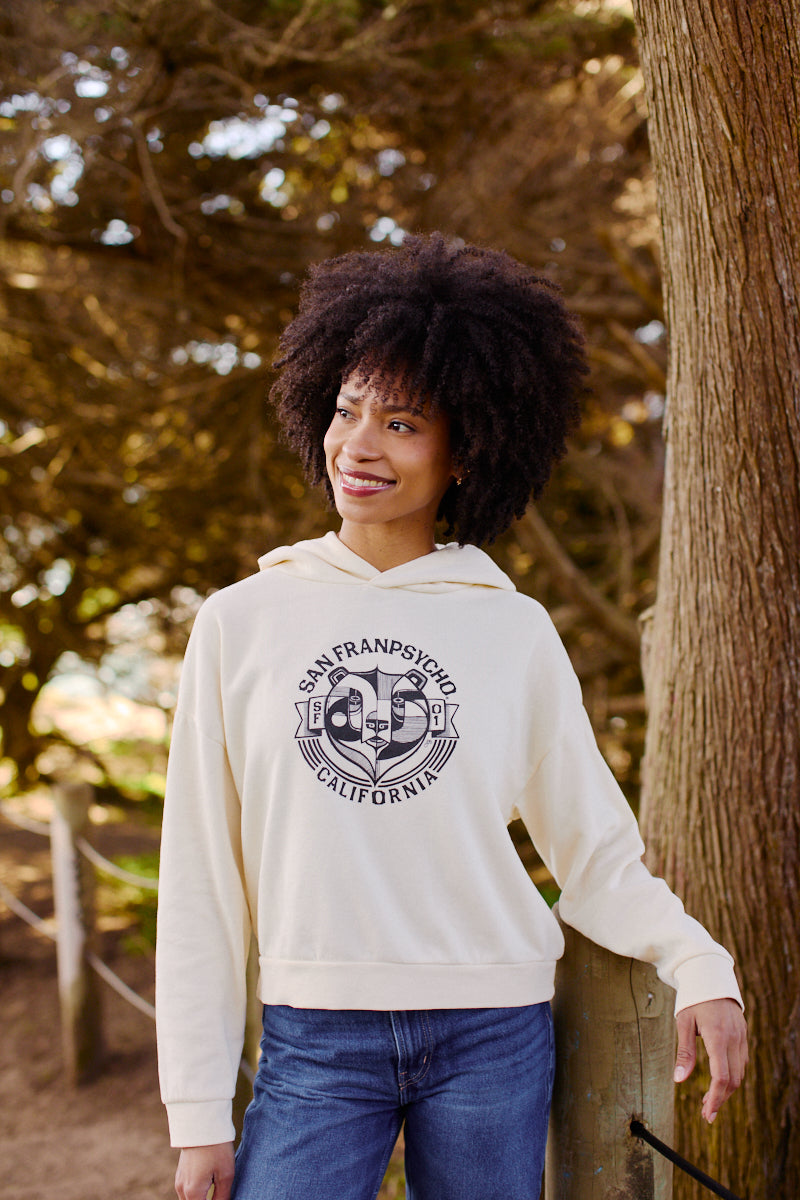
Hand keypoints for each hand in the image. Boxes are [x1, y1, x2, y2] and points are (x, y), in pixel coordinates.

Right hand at [175, 1143, 234, 1199]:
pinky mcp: (180, 1173)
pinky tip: (208, 1186)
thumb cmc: (216, 1148)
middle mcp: (182, 1189)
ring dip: (200, 1199)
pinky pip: (186, 1192)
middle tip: (219, 1195)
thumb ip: (223, 1197)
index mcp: (193, 1192)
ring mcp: (179, 1181)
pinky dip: (196, 1194)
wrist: (202, 1123)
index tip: (221, 1198)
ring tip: (214, 1192)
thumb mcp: (226, 1174)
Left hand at [674, 998, 747, 1122]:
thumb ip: (684, 1052)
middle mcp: (734, 1039)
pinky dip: (732, 1076)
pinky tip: (719, 1081)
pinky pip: (741, 1062)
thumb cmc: (693, 998)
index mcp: (718, 1036)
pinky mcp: (743, 1035)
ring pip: (740, 1073)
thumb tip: (680, 1080)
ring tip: (709, 1100)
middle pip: (733, 1080)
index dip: (715, 1099)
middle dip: (720, 1099)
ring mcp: (741, 1037)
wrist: (710, 975)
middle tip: (706, 1112)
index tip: (707, 1114)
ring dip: (726, 1090)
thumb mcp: (683, 1022)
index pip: (722, 1077)